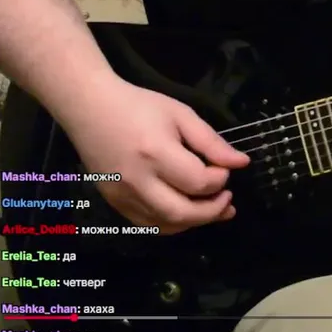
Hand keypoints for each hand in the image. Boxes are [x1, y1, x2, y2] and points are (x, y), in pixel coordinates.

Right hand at [56, 78, 250, 234]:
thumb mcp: (182, 115)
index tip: (226, 170)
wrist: (90, 108)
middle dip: (212, 211)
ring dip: (194, 222)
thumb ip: (212, 142)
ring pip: (164, 225)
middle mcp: (137, 180)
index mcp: (156, 154)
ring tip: (215, 210)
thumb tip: (241, 163)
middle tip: (228, 200)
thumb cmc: (139, 106)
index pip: (198, 182)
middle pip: (182, 213)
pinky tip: (187, 212)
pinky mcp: (113, 202)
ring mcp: (122, 195)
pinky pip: (147, 224)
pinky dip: (172, 223)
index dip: (220, 180)